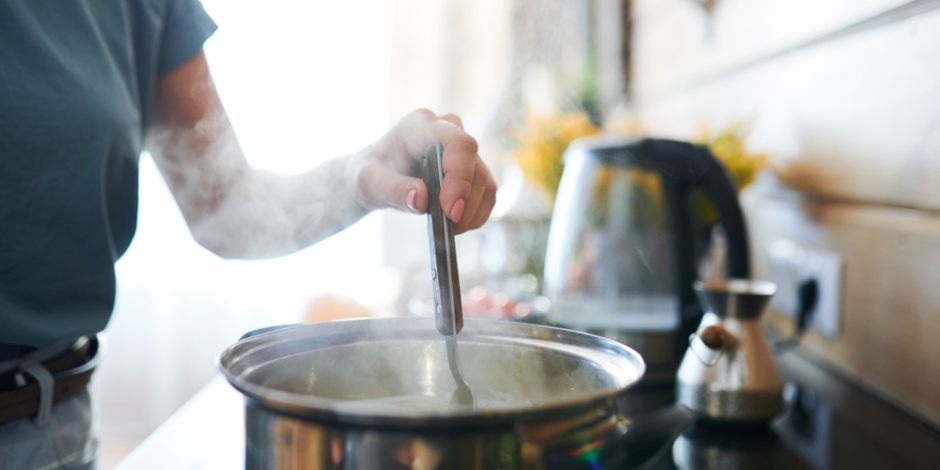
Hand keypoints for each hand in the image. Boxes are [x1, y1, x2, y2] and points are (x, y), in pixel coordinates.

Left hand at [347, 109, 496, 232]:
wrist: (377, 177)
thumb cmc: (370, 174)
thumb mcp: (369, 183)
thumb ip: (393, 189)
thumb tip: (421, 199)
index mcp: (420, 126)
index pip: (458, 143)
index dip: (460, 176)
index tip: (450, 209)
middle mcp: (447, 131)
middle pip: (474, 167)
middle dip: (466, 203)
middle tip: (448, 227)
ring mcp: (462, 151)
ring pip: (484, 182)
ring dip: (472, 212)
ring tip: (449, 228)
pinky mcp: (471, 169)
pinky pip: (487, 193)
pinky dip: (476, 214)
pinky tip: (456, 224)